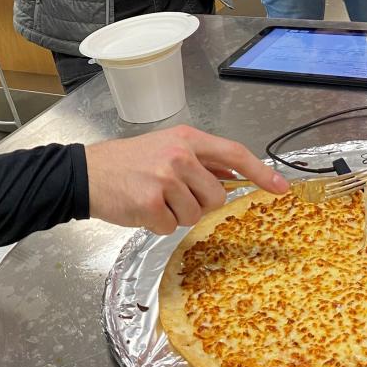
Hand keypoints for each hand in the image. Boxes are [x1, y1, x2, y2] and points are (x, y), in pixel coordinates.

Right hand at [84, 125, 289, 233]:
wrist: (85, 173)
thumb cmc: (127, 163)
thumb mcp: (166, 149)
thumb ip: (201, 161)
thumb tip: (236, 177)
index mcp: (187, 139)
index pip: (234, 154)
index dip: (261, 172)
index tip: (281, 188)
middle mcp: (179, 156)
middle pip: (216, 196)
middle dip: (199, 203)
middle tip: (172, 195)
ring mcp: (165, 179)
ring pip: (194, 214)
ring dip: (175, 215)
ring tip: (153, 199)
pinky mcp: (150, 202)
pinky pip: (169, 227)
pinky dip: (156, 225)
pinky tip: (140, 209)